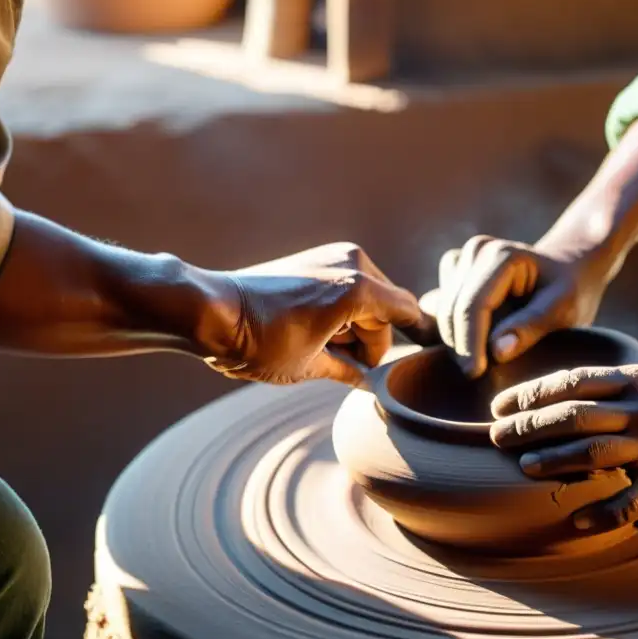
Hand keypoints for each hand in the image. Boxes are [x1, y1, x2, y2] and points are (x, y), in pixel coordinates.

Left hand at [200, 242, 429, 385]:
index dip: (420, 337)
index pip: (409, 313)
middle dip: (372, 342)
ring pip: (367, 301)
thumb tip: (368, 382)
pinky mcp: (317, 259)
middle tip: (347, 369)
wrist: (211, 310)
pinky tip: (318, 333)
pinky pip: (347, 289)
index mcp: (359, 290)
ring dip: (355, 329)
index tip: (426, 357)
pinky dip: (342, 313)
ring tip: (324, 351)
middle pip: (386, 311)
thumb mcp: (310, 366)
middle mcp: (352, 264)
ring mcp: (334, 256)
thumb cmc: (258, 341)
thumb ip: (350, 371)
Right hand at [429, 235, 611, 376]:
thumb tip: (496, 353)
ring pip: (440, 310)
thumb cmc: (572, 289)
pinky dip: (451, 330)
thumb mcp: (564, 309)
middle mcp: (476, 251)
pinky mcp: (455, 273)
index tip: (476, 374)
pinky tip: (472, 346)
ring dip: (455, 339)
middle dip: (460, 347)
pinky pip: (438, 308)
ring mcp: (462, 260)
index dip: (470, 344)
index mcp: (502, 256)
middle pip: (451, 309)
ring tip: (482, 361)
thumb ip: (531, 328)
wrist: (570, 268)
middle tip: (478, 378)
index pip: (472, 306)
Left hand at [489, 357, 637, 532]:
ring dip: (554, 461)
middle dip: (529, 427)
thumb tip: (552, 386)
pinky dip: (601, 513)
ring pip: (593, 454)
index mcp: (631, 379)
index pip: (569, 383)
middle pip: (573, 417)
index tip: (499, 406)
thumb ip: (606, 378)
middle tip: (497, 438)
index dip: (530, 394)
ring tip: (524, 467)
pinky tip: (576, 521)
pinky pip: (629, 501)